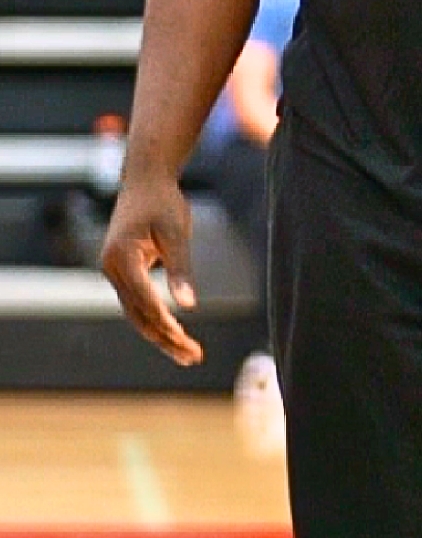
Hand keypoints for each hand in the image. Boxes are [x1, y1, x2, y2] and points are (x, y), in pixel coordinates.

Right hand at [100, 175, 202, 366]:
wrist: (145, 180)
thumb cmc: (163, 202)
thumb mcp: (177, 232)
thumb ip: (181, 269)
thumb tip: (189, 305)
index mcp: (122, 257)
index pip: (144, 300)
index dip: (166, 323)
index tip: (187, 339)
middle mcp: (111, 268)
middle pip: (138, 315)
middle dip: (166, 338)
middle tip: (194, 357)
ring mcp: (114, 271)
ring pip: (136, 314)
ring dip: (162, 335)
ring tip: (189, 355)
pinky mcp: (122, 272)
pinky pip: (137, 304)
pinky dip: (156, 320)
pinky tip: (176, 334)